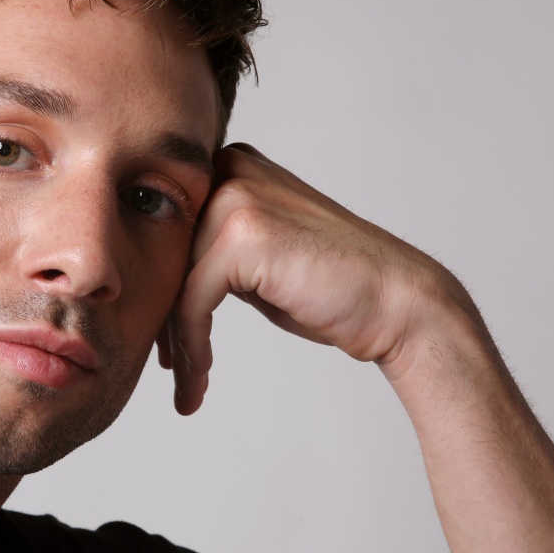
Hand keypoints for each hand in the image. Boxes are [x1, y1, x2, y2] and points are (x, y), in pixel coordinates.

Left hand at [160, 143, 454, 413]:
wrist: (396, 303)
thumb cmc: (330, 287)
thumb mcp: (257, 257)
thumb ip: (213, 250)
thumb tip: (158, 275)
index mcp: (233, 165)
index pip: (171, 233)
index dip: (163, 289)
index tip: (165, 342)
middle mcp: (231, 169)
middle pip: (167, 256)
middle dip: (164, 317)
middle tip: (170, 367)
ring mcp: (235, 197)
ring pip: (175, 283)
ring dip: (179, 344)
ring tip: (188, 387)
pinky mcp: (241, 236)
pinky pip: (192, 302)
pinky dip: (192, 348)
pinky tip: (198, 383)